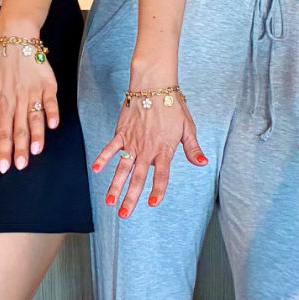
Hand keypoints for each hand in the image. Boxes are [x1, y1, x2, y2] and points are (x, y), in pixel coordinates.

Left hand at [0, 37, 58, 171]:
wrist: (15, 40)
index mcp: (3, 105)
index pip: (2, 132)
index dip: (3, 150)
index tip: (3, 167)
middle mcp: (18, 102)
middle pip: (19, 129)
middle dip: (20, 149)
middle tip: (21, 166)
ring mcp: (33, 94)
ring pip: (35, 118)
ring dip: (36, 135)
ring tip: (37, 150)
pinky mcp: (47, 85)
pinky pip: (50, 101)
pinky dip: (51, 112)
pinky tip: (53, 125)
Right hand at [90, 83, 206, 216]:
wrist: (154, 85)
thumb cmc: (173, 106)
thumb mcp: (188, 128)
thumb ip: (192, 148)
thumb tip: (202, 163)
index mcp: (164, 149)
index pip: (161, 174)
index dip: (157, 190)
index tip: (152, 204)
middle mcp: (147, 149)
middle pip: (138, 177)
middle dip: (130, 197)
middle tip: (124, 214)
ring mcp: (132, 142)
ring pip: (122, 168)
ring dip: (115, 185)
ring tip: (109, 201)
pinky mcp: (121, 133)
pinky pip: (111, 148)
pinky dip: (103, 158)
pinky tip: (96, 170)